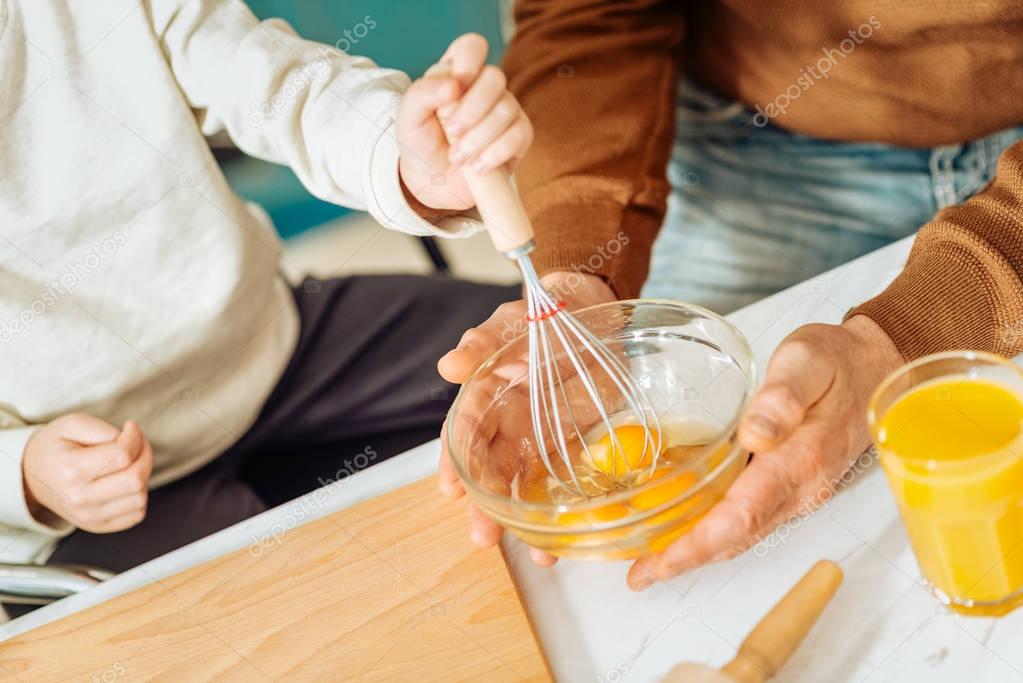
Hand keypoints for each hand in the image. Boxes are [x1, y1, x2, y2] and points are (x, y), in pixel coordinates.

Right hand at [23, 414, 153, 532]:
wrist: (32, 477)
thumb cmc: (56, 447)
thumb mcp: (72, 424)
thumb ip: (102, 429)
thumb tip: (128, 441)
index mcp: (72, 470)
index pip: (123, 456)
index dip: (135, 437)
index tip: (129, 427)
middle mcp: (80, 498)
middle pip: (136, 480)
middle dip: (145, 456)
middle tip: (136, 444)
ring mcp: (89, 516)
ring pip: (140, 498)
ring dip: (143, 476)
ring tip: (129, 463)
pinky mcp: (97, 526)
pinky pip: (136, 514)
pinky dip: (138, 496)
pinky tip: (124, 482)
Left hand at [396, 33, 532, 210]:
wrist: (434, 182)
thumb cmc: (421, 142)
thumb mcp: (408, 117)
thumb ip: (422, 93)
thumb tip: (453, 85)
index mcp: (458, 72)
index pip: (472, 47)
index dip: (467, 63)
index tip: (452, 90)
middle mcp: (485, 86)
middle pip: (495, 77)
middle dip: (471, 109)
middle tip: (451, 132)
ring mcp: (506, 109)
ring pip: (507, 108)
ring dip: (479, 137)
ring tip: (457, 157)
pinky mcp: (519, 135)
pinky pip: (520, 134)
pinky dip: (496, 152)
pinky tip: (477, 166)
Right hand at [437, 271, 615, 563]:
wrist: (596, 310)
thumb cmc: (547, 313)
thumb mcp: (516, 322)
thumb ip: (485, 341)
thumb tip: (450, 364)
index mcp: (487, 396)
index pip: (463, 434)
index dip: (454, 463)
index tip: (451, 489)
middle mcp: (508, 424)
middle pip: (488, 472)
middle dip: (483, 507)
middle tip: (483, 535)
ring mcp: (539, 440)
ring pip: (520, 488)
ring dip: (520, 522)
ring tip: (531, 553)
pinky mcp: (572, 449)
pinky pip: (560, 486)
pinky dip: (559, 516)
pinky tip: (561, 543)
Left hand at [628, 315, 903, 589]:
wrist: (874, 367)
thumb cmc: (837, 362)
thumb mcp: (808, 361)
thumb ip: (783, 395)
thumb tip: (756, 433)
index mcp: (799, 459)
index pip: (741, 516)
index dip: (698, 544)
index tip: (661, 561)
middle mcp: (800, 488)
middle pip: (737, 537)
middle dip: (687, 560)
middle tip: (640, 574)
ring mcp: (798, 492)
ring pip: (742, 534)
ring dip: (698, 553)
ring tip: (651, 563)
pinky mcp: (791, 487)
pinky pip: (750, 520)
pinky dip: (714, 535)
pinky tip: (686, 530)